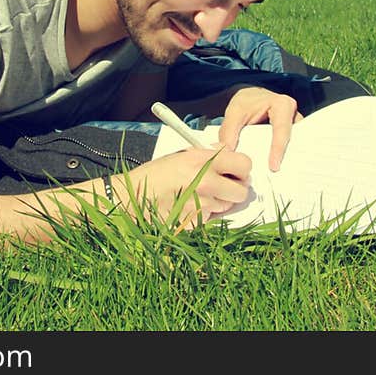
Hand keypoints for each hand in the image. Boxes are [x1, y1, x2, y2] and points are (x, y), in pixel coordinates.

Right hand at [116, 148, 251, 227]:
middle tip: (224, 186)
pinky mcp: (195, 223)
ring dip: (219, 203)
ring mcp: (201, 205)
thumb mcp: (180, 154)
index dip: (242, 169)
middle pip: (242, 192)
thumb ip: (206, 153)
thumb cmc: (153, 175)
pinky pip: (210, 219)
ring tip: (198, 195)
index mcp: (202, 160)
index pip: (244, 164)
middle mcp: (205, 182)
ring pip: (227, 207)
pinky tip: (188, 207)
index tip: (236, 170)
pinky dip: (204, 215)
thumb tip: (226, 150)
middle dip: (235, 189)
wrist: (131, 199)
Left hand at [218, 86, 302, 171]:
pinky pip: (289, 149)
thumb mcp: (235, 111)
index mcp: (282, 105)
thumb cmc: (246, 102)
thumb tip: (227, 152)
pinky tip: (274, 174)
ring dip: (287, 161)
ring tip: (280, 180)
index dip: (278, 149)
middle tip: (280, 178)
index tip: (273, 167)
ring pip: (294, 146)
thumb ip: (228, 130)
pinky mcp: (292, 136)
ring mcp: (295, 127)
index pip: (282, 130)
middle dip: (288, 158)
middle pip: (293, 140)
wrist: (251, 98)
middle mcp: (293, 116)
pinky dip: (282, 160)